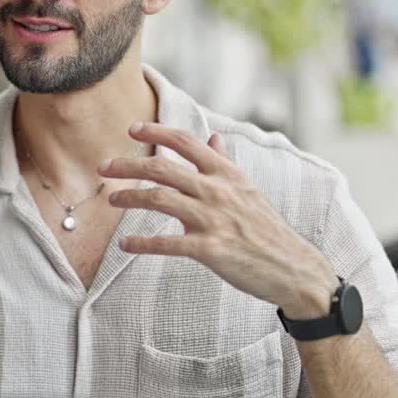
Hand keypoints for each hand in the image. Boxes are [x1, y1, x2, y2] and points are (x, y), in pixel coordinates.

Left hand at [99, 123, 338, 318]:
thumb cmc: (267, 229)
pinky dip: (142, 244)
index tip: (132, 128)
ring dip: (130, 198)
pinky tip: (126, 245)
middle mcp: (218, 191)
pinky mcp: (209, 249)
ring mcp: (213, 219)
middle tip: (104, 167)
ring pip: (159, 199)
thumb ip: (226, 163)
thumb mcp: (249, 190)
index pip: (186, 142)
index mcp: (227, 173)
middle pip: (162, 167)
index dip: (156, 131)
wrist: (293, 268)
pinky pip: (166, 243)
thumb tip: (214, 137)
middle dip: (128, 165)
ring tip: (112, 200)